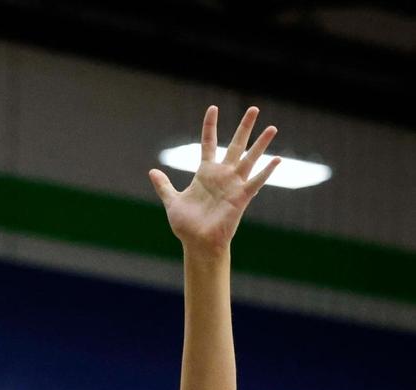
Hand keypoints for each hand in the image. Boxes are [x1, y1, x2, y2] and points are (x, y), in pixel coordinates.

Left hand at [149, 106, 280, 258]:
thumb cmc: (186, 224)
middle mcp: (222, 175)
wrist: (197, 243)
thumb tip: (152, 171)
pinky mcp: (241, 197)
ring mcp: (233, 185)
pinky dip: (266, 172)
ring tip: (272, 127)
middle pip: (235, 145)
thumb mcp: (172, 200)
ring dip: (261, 144)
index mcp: (205, 173)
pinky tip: (277, 160)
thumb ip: (164, 185)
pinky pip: (256, 182)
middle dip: (245, 127)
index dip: (210, 126)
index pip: (208, 143)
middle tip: (254, 108)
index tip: (213, 108)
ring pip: (250, 159)